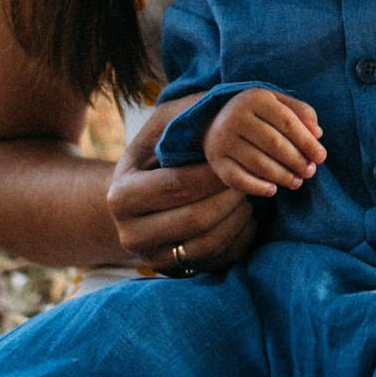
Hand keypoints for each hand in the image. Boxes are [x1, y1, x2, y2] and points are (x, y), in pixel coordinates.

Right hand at [106, 97, 259, 275]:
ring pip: (210, 242)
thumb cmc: (157, 153)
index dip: (216, 172)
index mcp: (121, 196)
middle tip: (255, 177)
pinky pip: (219, 259)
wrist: (137, 199)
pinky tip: (248, 214)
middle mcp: (130, 234)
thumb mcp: (162, 126)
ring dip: (240, 216)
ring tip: (252, 193)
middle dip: (232, 195)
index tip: (242, 156)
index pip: (178, 185)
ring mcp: (154, 258)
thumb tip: (232, 103)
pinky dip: (241, 236)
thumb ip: (190, 113)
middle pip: (196, 218)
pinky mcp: (177, 273)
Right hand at [205, 90, 323, 196]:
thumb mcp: (278, 103)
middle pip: (273, 143)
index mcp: (255, 99)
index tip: (321, 157)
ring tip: (297, 182)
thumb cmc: (257, 113)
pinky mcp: (216, 161)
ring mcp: (222, 140)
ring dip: (282, 176)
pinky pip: (237, 179)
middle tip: (310, 172)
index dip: (307, 142)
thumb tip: (317, 133)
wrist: (213, 119)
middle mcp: (236, 117)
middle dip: (296, 161)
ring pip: (258, 163)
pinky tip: (272, 190)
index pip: (287, 122)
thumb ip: (301, 112)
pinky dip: (257, 188)